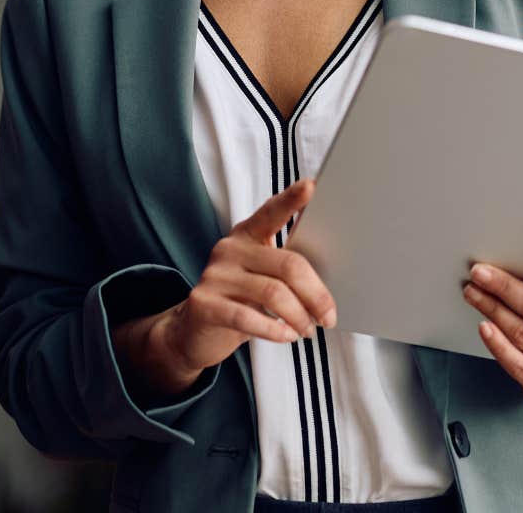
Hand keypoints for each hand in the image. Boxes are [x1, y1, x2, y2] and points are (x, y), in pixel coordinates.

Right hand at [113, 179, 336, 395]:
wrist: (193, 331)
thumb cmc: (241, 300)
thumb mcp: (261, 278)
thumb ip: (284, 269)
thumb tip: (329, 286)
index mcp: (247, 235)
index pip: (272, 212)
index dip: (292, 199)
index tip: (312, 186)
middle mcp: (229, 249)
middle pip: (288, 265)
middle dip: (316, 294)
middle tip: (329, 316)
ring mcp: (215, 275)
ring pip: (273, 293)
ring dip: (299, 316)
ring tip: (309, 330)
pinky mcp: (203, 304)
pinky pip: (248, 317)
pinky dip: (274, 330)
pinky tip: (287, 337)